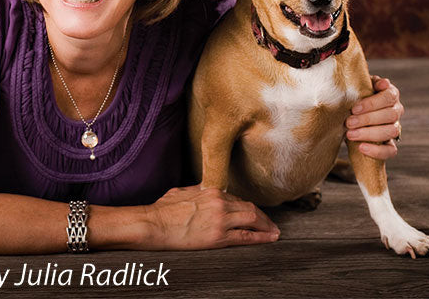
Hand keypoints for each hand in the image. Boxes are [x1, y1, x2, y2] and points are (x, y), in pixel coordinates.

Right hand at [145, 185, 279, 249]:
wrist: (154, 223)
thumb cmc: (163, 209)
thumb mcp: (182, 192)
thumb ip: (197, 191)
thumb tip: (204, 190)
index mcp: (211, 190)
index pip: (237, 198)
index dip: (247, 207)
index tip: (253, 213)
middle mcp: (219, 202)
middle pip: (250, 208)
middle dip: (262, 216)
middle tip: (270, 223)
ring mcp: (220, 219)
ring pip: (253, 220)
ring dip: (266, 226)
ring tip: (274, 231)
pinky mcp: (218, 236)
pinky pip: (246, 236)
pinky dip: (261, 237)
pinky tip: (270, 238)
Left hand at [346, 75, 403, 159]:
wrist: (350, 115)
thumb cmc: (355, 98)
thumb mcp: (358, 87)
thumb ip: (366, 83)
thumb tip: (381, 83)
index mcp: (390, 95)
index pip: (389, 96)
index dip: (372, 103)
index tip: (355, 108)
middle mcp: (396, 111)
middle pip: (390, 115)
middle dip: (367, 119)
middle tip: (348, 122)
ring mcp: (395, 128)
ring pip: (391, 131)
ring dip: (369, 133)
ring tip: (350, 134)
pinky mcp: (390, 144)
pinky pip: (391, 151)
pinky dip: (377, 151)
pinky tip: (362, 148)